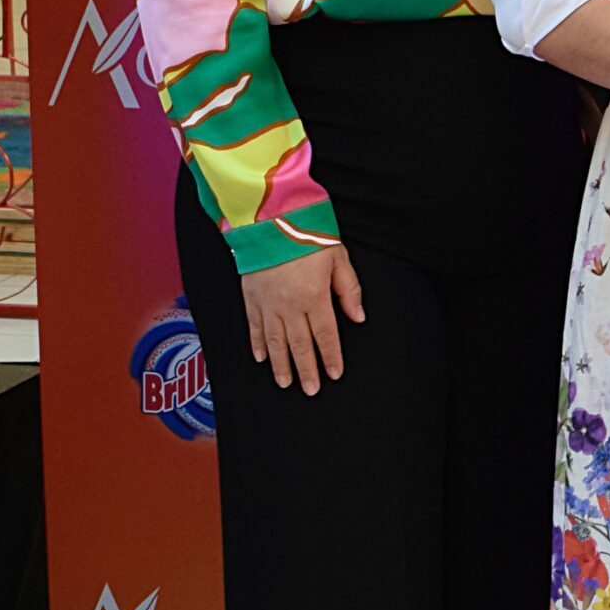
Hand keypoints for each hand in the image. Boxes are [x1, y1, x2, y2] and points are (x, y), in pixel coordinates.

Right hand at [241, 245, 364, 394]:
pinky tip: (262, 358)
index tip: (334, 374)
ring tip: (286, 383)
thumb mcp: (338, 258)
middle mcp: (289, 305)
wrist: (269, 219)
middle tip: (311, 391)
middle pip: (299, 345)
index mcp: (314, 296)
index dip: (331, 356)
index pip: (325, 335)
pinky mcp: (251, 297)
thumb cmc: (308, 236)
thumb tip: (358, 317)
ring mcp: (267, 303)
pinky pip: (254, 327)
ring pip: (275, 341)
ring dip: (281, 365)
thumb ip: (349, 290)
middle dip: (306, 370)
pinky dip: (258, 344)